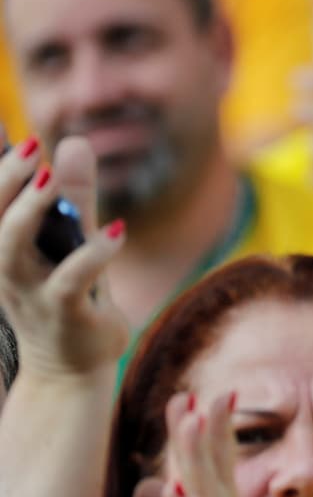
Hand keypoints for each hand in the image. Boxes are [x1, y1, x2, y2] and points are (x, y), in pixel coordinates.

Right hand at [0, 137, 127, 381]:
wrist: (71, 369)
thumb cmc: (70, 297)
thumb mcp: (73, 241)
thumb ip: (76, 195)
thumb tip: (74, 141)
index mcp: (2, 248)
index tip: (6, 127)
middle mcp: (6, 268)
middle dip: (6, 180)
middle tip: (30, 145)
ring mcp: (30, 292)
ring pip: (12, 248)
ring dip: (30, 211)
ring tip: (52, 179)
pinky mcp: (64, 314)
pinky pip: (72, 281)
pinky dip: (93, 254)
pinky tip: (118, 230)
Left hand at [137, 391, 256, 496]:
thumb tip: (149, 483)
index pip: (206, 473)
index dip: (200, 437)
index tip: (189, 399)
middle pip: (215, 473)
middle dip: (209, 432)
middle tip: (204, 392)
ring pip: (210, 496)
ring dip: (200, 458)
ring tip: (190, 422)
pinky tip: (175, 490)